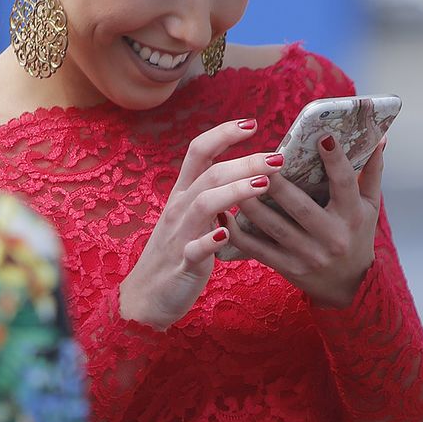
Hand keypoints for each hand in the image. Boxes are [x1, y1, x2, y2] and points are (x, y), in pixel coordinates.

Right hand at [119, 119, 281, 329]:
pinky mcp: (182, 264)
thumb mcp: (191, 219)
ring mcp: (179, 235)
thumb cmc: (175, 255)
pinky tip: (228, 233)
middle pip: (210, 173)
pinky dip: (210, 241)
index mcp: (182, 194)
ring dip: (234, 191)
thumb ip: (213, 198)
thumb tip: (248, 177)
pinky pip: (194, 249)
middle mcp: (179, 209)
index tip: (253, 123)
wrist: (145, 298)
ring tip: (264, 185)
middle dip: (245, 161)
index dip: (224, 133)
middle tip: (277, 158)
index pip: (199, 151)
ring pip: (204, 203)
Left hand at [217, 132, 382, 307]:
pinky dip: (240, 234)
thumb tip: (379, 137)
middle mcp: (331, 237)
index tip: (322, 136)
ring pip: (275, 228)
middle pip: (301, 207)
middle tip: (261, 160)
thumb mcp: (370, 207)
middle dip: (279, 185)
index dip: (335, 161)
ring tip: (235, 182)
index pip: (345, 184)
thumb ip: (372, 172)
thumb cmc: (358, 237)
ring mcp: (308, 255)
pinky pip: (259, 250)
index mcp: (352, 216)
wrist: (350, 287)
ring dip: (253, 206)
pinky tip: (225, 214)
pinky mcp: (289, 268)